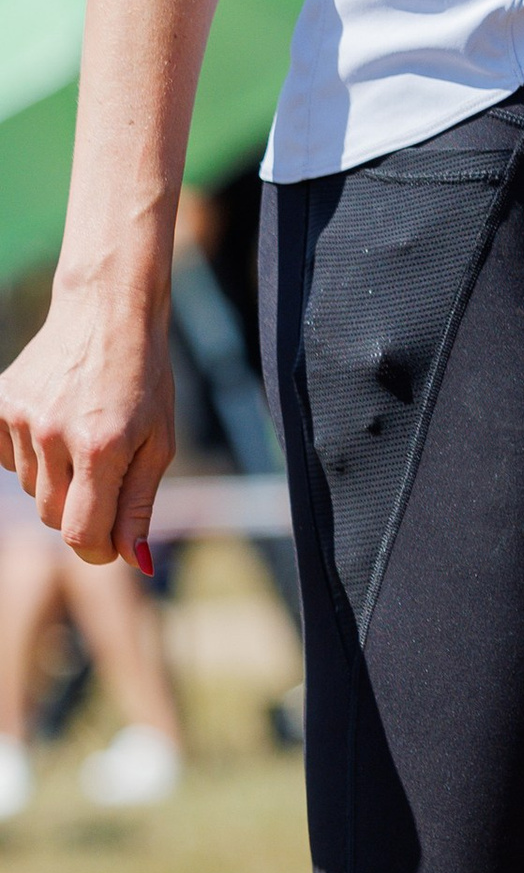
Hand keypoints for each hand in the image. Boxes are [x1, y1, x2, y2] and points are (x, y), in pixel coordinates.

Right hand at [0, 295, 176, 569]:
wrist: (107, 311)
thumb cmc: (144, 381)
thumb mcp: (158, 443)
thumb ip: (139, 504)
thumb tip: (133, 561)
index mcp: (101, 448)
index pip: (80, 534)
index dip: (96, 550)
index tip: (109, 543)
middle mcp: (53, 433)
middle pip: (52, 517)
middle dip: (79, 511)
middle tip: (104, 474)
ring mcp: (20, 416)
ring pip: (30, 488)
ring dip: (55, 477)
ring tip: (82, 434)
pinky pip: (5, 459)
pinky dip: (28, 454)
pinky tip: (53, 424)